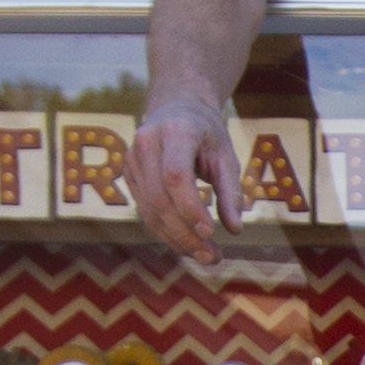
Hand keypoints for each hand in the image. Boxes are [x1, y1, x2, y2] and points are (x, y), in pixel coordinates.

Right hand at [131, 87, 231, 257]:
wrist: (177, 108)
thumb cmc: (207, 133)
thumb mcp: (226, 155)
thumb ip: (231, 190)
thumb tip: (235, 229)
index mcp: (175, 131)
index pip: (175, 176)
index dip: (190, 208)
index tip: (211, 233)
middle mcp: (146, 143)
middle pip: (159, 198)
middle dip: (185, 233)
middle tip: (212, 257)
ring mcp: (132, 159)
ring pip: (149, 210)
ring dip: (176, 239)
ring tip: (205, 256)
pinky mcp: (128, 175)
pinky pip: (145, 211)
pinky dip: (166, 232)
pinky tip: (188, 244)